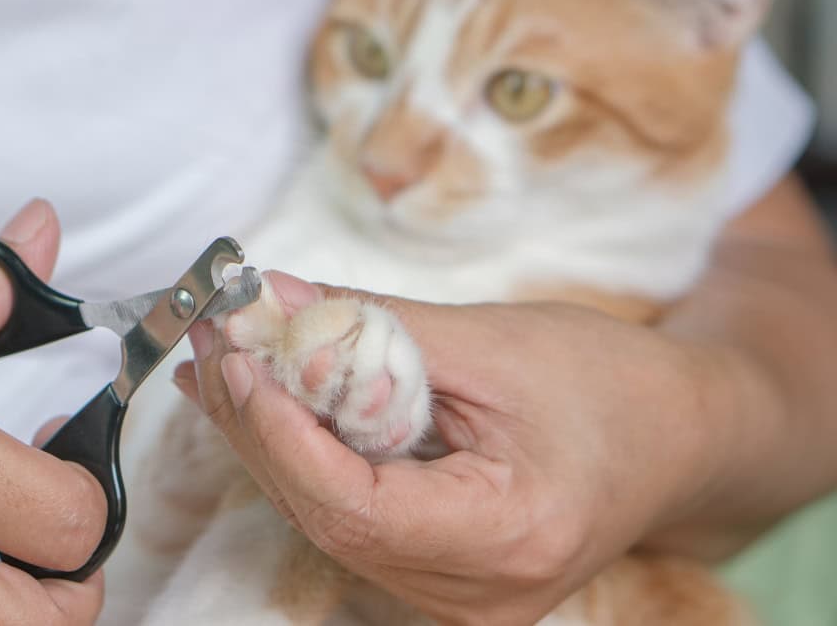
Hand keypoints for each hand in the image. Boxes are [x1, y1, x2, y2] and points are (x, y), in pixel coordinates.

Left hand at [180, 272, 736, 624]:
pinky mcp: (440, 576)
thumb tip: (271, 298)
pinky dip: (305, 457)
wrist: (679, 436)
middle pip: (327, 516)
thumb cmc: (613, 387)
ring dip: (270, 438)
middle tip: (213, 342)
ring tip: (223, 362)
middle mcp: (475, 596)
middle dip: (260, 424)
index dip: (282, 432)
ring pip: (328, 520)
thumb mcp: (493, 342)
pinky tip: (267, 404)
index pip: (354, 506)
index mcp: (507, 538)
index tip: (238, 358)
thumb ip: (373, 325)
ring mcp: (455, 598)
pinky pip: (350, 518)